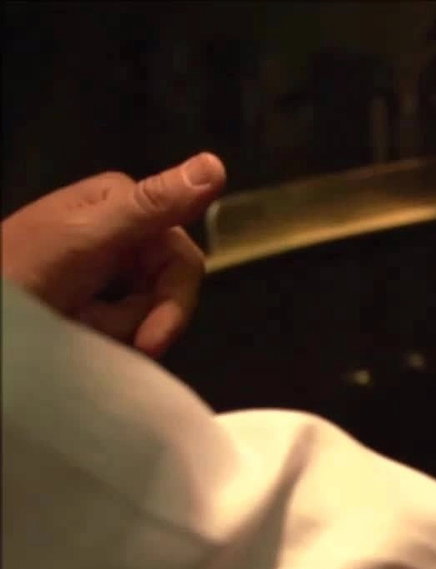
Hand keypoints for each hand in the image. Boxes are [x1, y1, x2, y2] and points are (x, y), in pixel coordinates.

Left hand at [0, 152, 226, 357]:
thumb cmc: (24, 270)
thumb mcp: (88, 237)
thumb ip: (152, 205)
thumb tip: (217, 163)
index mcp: (122, 203)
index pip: (181, 256)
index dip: (174, 302)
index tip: (152, 341)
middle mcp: (120, 230)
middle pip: (168, 287)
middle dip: (141, 319)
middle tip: (113, 345)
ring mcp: (104, 266)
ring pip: (148, 311)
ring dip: (118, 329)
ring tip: (77, 331)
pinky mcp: (89, 296)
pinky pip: (123, 323)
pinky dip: (105, 335)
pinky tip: (77, 331)